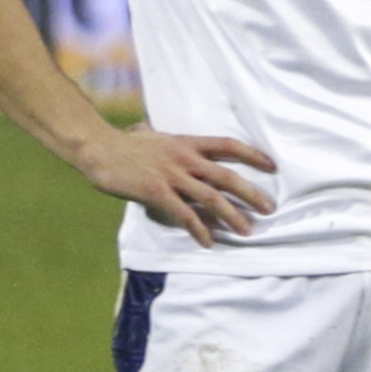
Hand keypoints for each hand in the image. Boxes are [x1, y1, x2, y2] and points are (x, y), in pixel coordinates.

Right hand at [74, 126, 275, 245]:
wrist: (98, 149)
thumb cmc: (121, 144)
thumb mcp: (147, 134)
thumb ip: (156, 135)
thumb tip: (145, 129)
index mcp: (187, 143)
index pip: (228, 145)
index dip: (253, 155)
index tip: (272, 166)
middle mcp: (185, 159)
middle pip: (227, 177)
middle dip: (252, 194)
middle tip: (269, 208)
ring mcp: (172, 176)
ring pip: (211, 198)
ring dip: (232, 216)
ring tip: (246, 230)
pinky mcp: (157, 193)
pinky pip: (184, 215)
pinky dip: (199, 230)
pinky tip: (208, 242)